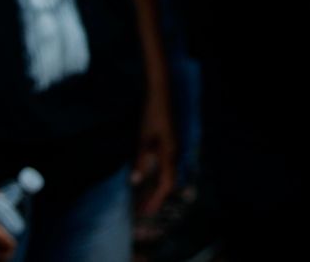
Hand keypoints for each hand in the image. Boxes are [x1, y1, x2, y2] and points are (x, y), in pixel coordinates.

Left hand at [131, 90, 176, 215]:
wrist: (159, 95)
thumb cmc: (151, 115)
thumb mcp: (143, 139)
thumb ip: (141, 161)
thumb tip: (135, 182)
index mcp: (169, 154)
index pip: (166, 184)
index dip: (156, 200)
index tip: (145, 212)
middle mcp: (174, 154)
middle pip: (167, 182)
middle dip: (155, 198)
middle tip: (141, 210)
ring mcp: (172, 148)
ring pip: (165, 174)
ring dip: (154, 188)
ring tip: (141, 199)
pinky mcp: (168, 144)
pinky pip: (163, 167)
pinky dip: (155, 177)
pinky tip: (145, 179)